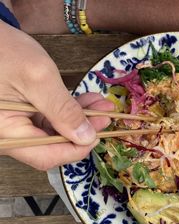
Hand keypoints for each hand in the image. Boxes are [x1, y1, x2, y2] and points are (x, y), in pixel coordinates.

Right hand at [0, 21, 113, 169]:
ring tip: (101, 105)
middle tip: (106, 115)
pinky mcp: (23, 116)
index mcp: (6, 133)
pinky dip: (69, 111)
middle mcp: (10, 135)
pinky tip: (86, 101)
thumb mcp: (39, 79)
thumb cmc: (4, 52)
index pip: (46, 155)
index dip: (76, 148)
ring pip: (55, 132)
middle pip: (52, 146)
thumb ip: (63, 110)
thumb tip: (86, 137)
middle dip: (82, 131)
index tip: (100, 134)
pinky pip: (50, 120)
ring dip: (80, 119)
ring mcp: (16, 126)